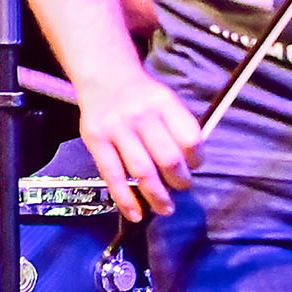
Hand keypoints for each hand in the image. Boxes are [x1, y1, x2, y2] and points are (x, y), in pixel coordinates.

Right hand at [78, 65, 200, 222]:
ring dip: (157, 196)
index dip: (197, 159)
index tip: (194, 166)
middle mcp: (140, 114)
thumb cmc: (141, 95)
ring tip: (165, 207)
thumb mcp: (164, 100)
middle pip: (168, 158)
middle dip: (179, 181)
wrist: (103, 77)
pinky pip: (112, 176)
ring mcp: (116, 128)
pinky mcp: (95, 140)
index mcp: (163, 102)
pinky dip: (125, 199)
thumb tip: (190, 166)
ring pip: (142, 171)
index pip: (190, 138)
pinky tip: (135, 213)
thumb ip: (177, 127)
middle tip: (182, 187)